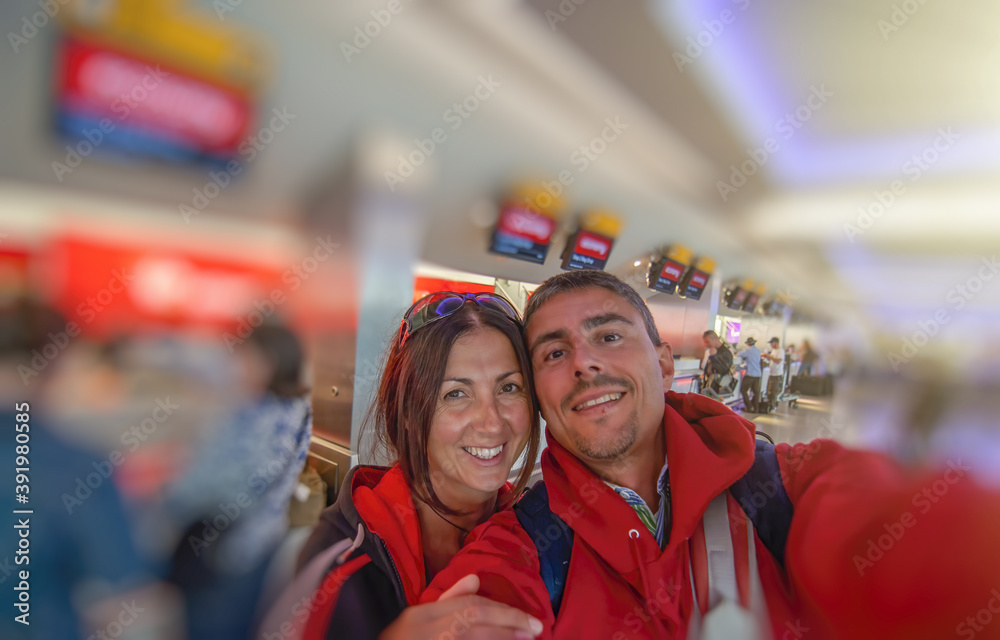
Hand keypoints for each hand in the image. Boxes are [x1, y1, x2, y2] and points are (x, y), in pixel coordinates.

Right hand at [378, 574, 543, 639]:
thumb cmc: (395, 638)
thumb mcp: (417, 616)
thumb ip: (448, 598)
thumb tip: (476, 579)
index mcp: (424, 616)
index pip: (469, 606)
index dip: (501, 611)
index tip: (528, 617)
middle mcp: (431, 630)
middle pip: (475, 620)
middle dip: (508, 623)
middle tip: (536, 627)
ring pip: (474, 638)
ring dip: (501, 638)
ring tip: (526, 638)